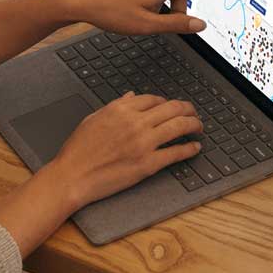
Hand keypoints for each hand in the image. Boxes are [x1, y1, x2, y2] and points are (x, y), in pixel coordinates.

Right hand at [51, 92, 201, 210]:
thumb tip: (131, 97)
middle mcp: (135, 123)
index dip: (166, 102)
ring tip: (199, 126)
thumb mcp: (93, 119)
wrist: (73, 175)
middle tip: (193, 113)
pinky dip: (189, 149)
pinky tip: (195, 147)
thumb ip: (115, 106)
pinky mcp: (148, 164)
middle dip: (187, 109)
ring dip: (194, 124)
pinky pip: (175, 153)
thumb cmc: (78, 149)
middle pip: (172, 108)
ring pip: (179, 126)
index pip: (153, 99)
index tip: (171, 106)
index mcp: (121, 109)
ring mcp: (143, 143)